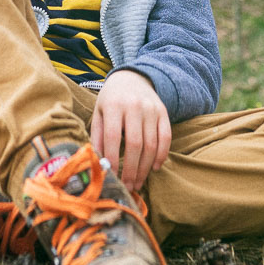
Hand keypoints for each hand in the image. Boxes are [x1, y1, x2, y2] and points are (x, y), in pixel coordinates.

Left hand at [91, 69, 170, 192]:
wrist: (132, 78)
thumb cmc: (111, 100)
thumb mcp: (99, 113)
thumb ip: (97, 136)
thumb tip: (97, 162)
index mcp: (114, 105)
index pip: (113, 137)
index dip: (113, 159)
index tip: (112, 176)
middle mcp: (134, 106)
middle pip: (135, 144)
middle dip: (131, 169)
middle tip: (128, 186)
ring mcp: (151, 109)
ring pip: (151, 144)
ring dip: (145, 168)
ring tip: (138, 182)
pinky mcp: (163, 112)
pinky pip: (166, 137)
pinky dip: (162, 155)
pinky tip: (154, 168)